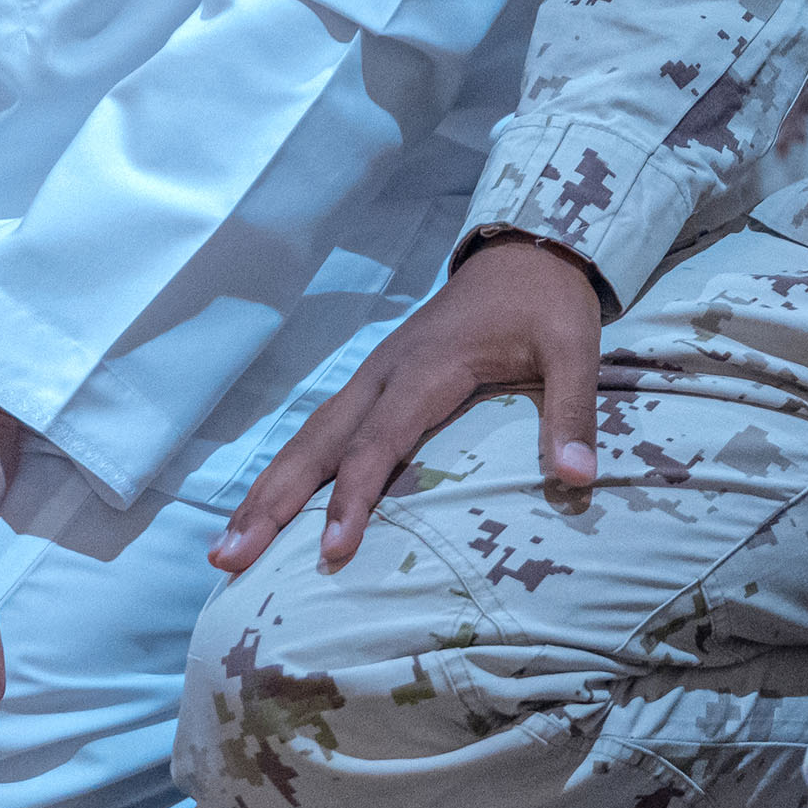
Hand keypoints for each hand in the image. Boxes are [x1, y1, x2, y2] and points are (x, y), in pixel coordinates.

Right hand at [215, 229, 605, 573]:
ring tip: (226, 548)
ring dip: (266, 491)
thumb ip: (574, 413)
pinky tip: (266, 507)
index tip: (332, 550)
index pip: (379, 441)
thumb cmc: (547, 305)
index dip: (353, 496)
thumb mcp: (575, 348)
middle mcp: (385, 373)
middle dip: (272, 501)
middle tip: (229, 557)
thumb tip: (580, 479)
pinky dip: (288, 471)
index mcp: (427, 368)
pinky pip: (321, 430)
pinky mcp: (374, 382)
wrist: (524, 251)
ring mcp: (373, 376)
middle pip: (318, 443)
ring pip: (307, 437)